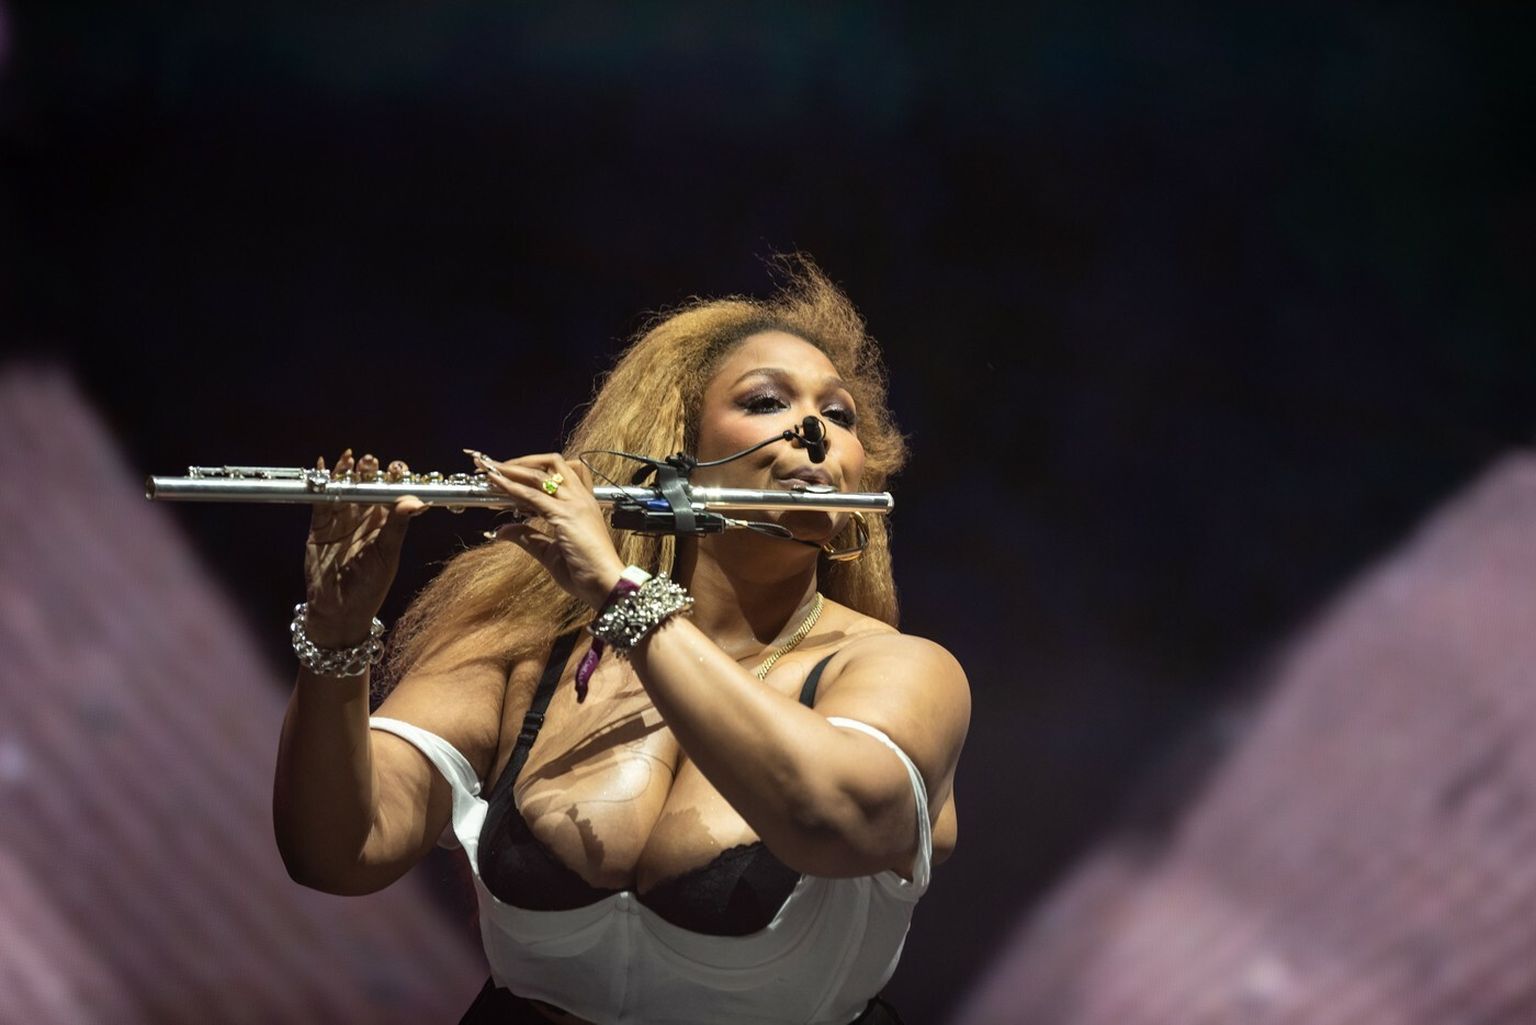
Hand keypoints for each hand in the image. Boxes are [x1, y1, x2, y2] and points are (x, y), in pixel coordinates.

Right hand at [303, 448, 425, 645]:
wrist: (339, 610)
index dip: (393, 479)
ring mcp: (341, 520)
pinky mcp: (319, 526)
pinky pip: (320, 501)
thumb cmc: (370, 587)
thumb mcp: (387, 555)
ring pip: (343, 490)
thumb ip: (397, 526)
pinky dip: (320, 485)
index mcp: (385, 523)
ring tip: (351, 460)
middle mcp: (364, 518)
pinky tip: (322, 467)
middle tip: (372, 461)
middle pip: (366, 486)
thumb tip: (415, 501)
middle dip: (369, 472)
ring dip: (346, 474)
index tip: (397, 469)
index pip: (391, 494)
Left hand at [474, 451, 625, 608]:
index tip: (509, 477)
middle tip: (497, 467)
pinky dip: (511, 486)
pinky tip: (497, 484)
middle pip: (552, 464)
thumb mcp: (551, 553)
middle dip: (522, 462)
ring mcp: (574, 504)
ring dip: (512, 469)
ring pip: (540, 474)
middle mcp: (580, 498)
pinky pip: (533, 495)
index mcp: (582, 504)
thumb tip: (502, 530)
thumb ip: (528, 538)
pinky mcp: (565, 515)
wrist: (606, 584)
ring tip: (491, 470)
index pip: (560, 474)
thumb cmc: (586, 572)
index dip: (534, 470)